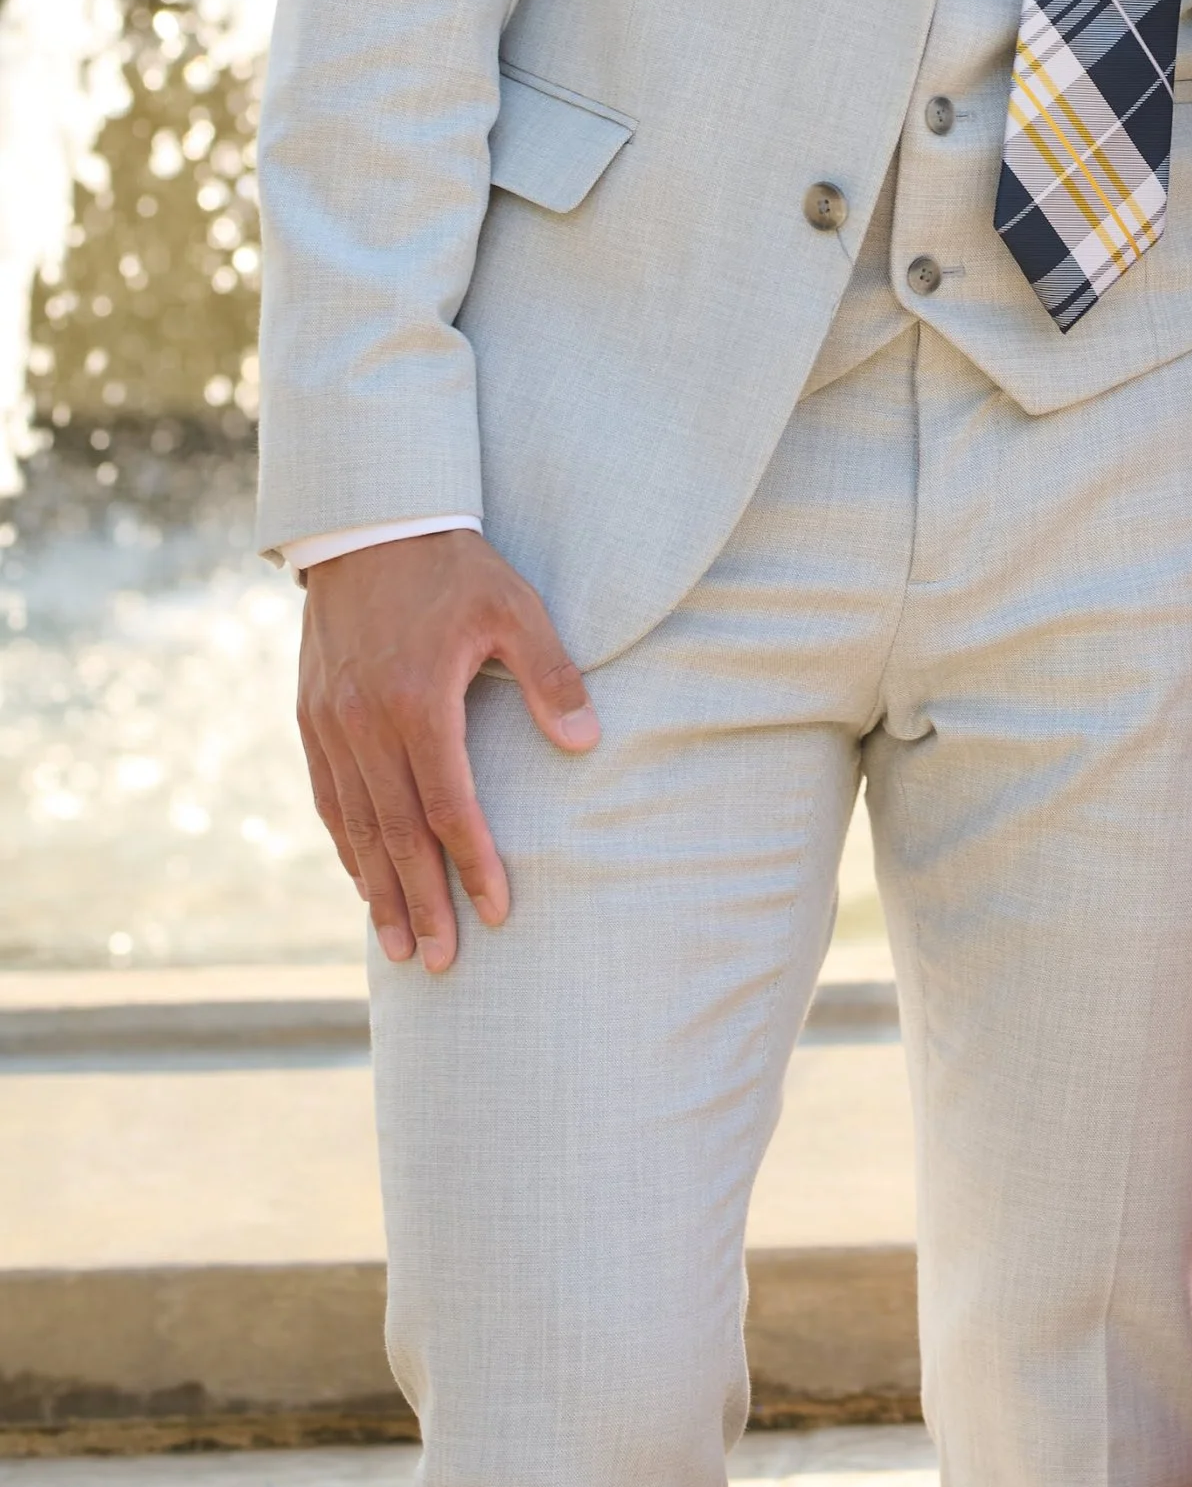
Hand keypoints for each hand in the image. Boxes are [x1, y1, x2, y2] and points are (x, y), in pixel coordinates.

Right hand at [298, 529, 598, 971]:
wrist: (367, 523)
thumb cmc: (454, 565)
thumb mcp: (514, 608)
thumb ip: (550, 676)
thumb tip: (586, 741)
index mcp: (416, 700)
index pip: (447, 805)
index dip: (472, 864)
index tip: (496, 912)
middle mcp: (364, 722)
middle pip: (395, 833)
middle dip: (420, 903)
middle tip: (438, 963)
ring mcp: (329, 723)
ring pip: (354, 826)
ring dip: (376, 890)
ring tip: (396, 946)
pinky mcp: (310, 716)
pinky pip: (326, 797)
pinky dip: (346, 846)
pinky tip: (362, 879)